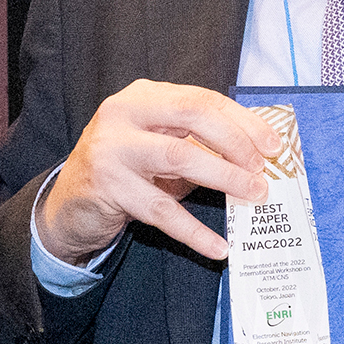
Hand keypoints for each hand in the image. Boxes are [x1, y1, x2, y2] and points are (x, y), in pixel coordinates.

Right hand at [35, 81, 273, 263]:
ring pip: (180, 157)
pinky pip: (162, 212)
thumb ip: (200, 140)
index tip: (272, 145)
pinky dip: (195, 232)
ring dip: (225, 177)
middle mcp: (123, 114)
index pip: (201, 99)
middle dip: (235, 142)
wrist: (71, 203)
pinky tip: (219, 247)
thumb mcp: (161, 143)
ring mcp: (112, 150)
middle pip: (192, 117)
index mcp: (143, 96)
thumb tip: (259, 150)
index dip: (242, 121)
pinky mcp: (108, 188)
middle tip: (262, 170)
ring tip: (254, 195)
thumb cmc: (128, 169)